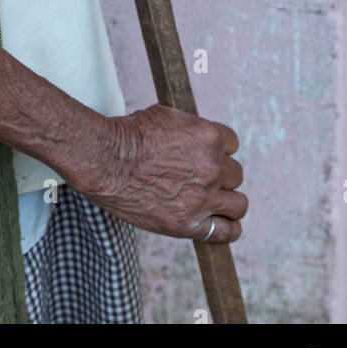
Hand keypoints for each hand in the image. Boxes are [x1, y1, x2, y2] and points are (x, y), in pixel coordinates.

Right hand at [66, 105, 246, 242]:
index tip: (206, 155)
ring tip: (213, 202)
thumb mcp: (167, 116)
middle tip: (201, 178)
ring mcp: (204, 197)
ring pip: (238, 204)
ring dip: (227, 201)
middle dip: (220, 174)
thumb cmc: (129, 135)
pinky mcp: (190, 223)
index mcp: (209, 136)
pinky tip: (219, 223)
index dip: (218, 149)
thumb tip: (199, 137)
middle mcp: (212, 166)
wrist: (107, 161)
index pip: (232, 144)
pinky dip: (227, 228)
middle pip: (235, 174)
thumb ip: (192, 129)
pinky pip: (227, 231)